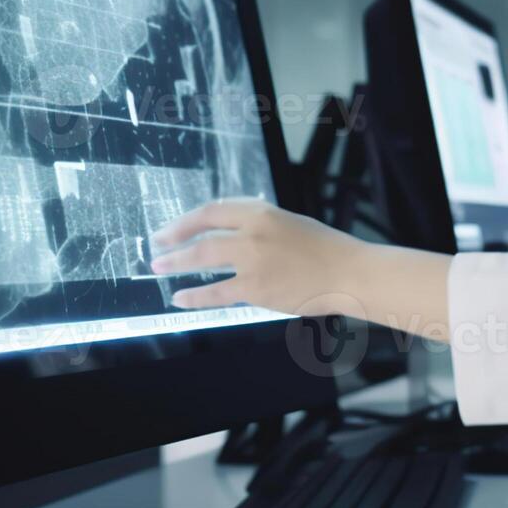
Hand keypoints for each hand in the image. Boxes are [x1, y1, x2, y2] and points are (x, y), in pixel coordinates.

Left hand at [149, 198, 364, 313]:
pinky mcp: (256, 288)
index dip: (186, 220)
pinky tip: (181, 297)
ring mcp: (252, 261)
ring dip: (177, 264)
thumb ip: (259, 223)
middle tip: (158, 248)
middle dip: (174, 241)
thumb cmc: (325, 249)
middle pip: (202, 234)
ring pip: (203, 260)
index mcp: (262, 211)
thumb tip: (229, 229)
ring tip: (159, 268)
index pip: (213, 210)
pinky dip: (194, 296)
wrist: (349, 273)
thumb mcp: (290, 223)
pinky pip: (216, 293)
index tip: (170, 228)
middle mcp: (253, 232)